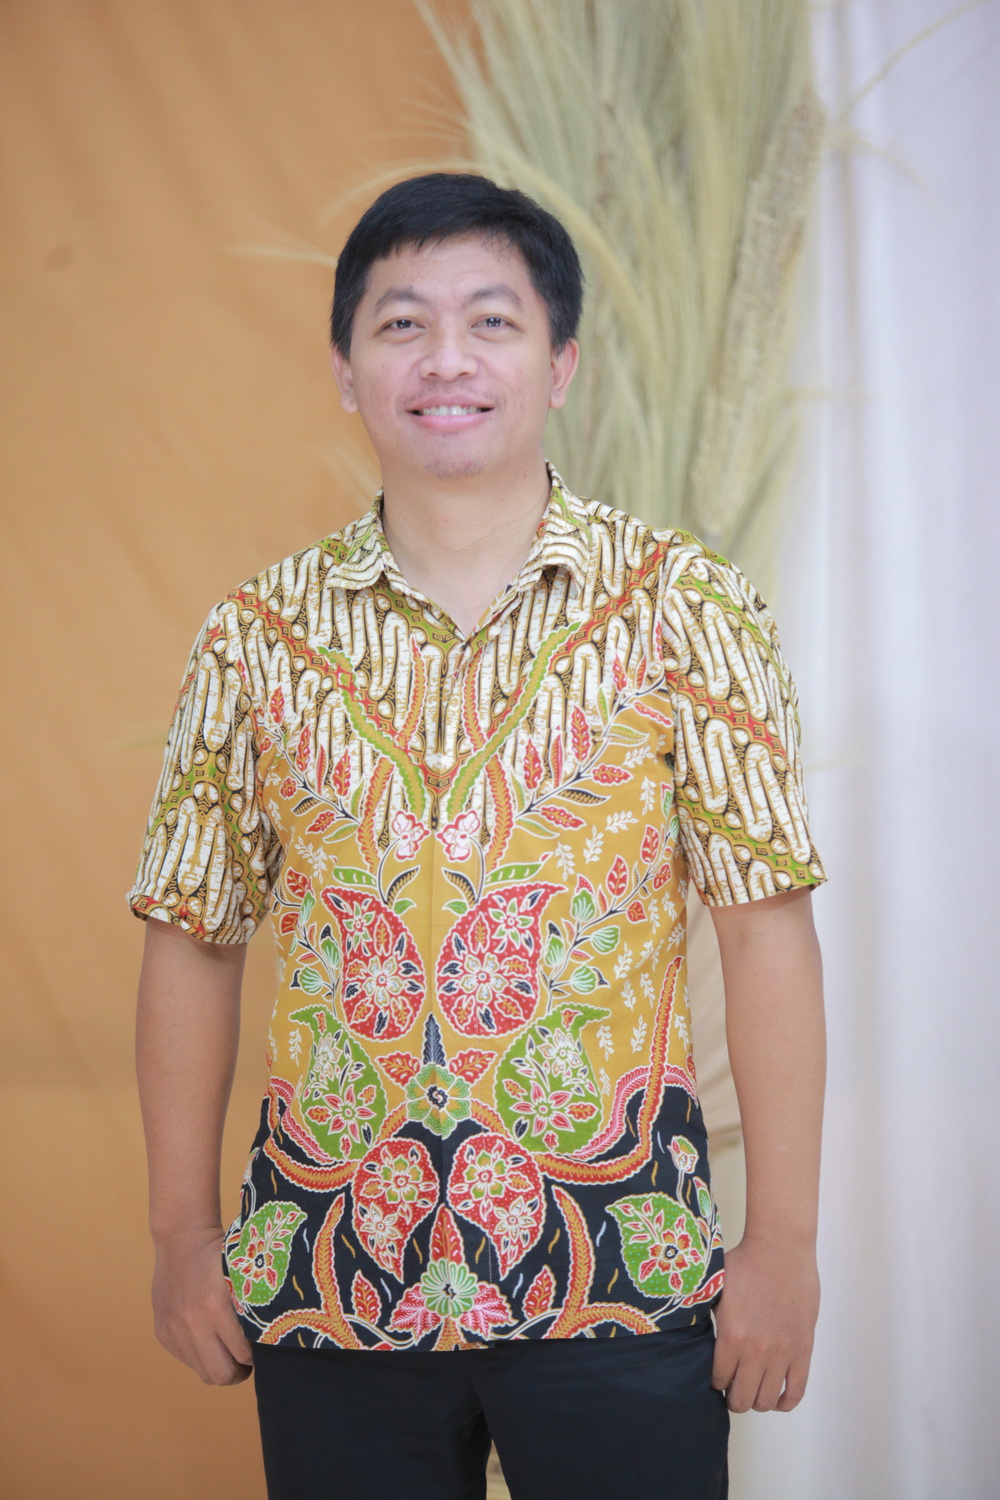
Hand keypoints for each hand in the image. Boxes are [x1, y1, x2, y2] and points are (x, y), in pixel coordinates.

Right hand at [151, 1226, 253, 1385]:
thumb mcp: (241, 1277)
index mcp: (216, 1307)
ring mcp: (174, 1331)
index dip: (256, 1357)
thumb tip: (269, 1338)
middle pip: (222, 1375)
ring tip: (229, 1353)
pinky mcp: (163, 1334)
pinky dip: (200, 1355)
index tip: (261, 1350)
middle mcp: (192, 1323)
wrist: (181, 1240)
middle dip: (239, 1373)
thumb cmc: (219, 1255)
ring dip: (219, 1366)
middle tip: (246, 1362)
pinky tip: (208, 1337)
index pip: (243, 1354)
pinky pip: (187, 1360)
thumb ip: (251, 1307)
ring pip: (204, 1373)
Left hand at [711, 1236, 819, 1412]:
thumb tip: (691, 1330)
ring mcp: (782, 1353)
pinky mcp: (803, 1350)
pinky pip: (796, 1391)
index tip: (717, 1375)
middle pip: (741, 1398)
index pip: (719, 1379)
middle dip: (732, 1397)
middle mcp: (756, 1350)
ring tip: (752, 1389)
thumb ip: (704, 1314)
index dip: (715, 1380)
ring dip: (756, 1400)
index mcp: (731, 1335)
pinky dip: (785, 1402)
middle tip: (732, 1387)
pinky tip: (776, 1398)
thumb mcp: (715, 1288)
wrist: (781, 1250)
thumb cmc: (745, 1263)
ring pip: (766, 1400)